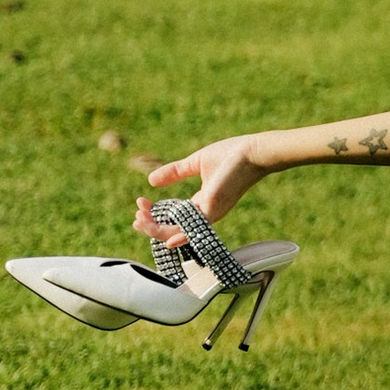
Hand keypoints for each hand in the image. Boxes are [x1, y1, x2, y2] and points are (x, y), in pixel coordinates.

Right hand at [136, 137, 262, 239]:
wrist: (254, 150)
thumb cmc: (231, 155)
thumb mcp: (196, 163)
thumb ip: (174, 172)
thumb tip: (150, 181)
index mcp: (202, 203)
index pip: (174, 217)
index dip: (154, 213)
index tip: (141, 201)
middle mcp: (206, 213)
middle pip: (173, 230)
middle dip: (151, 226)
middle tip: (136, 216)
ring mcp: (211, 213)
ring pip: (179, 232)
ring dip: (157, 229)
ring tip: (139, 219)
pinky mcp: (215, 209)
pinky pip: (196, 229)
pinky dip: (180, 235)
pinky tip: (166, 239)